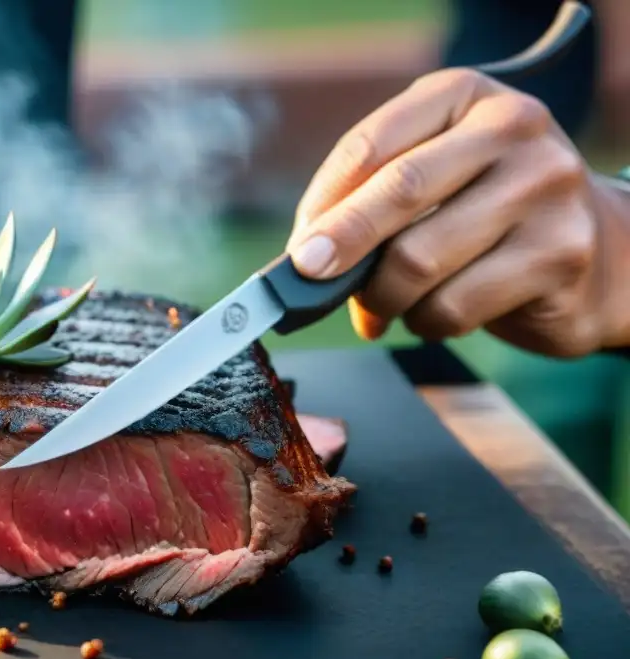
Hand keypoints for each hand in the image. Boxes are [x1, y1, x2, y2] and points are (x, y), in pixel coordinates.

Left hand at [286, 68, 629, 357]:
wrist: (600, 250)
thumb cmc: (489, 213)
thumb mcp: (433, 178)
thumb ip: (370, 199)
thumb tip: (305, 256)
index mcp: (464, 97)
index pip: (372, 145)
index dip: (324, 203)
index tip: (297, 248)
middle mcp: (512, 129)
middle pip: (400, 191)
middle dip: (341, 244)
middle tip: (308, 277)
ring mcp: (543, 189)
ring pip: (419, 261)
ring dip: (384, 298)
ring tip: (386, 304)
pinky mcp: (557, 255)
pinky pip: (453, 306)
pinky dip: (425, 322)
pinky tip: (433, 314)